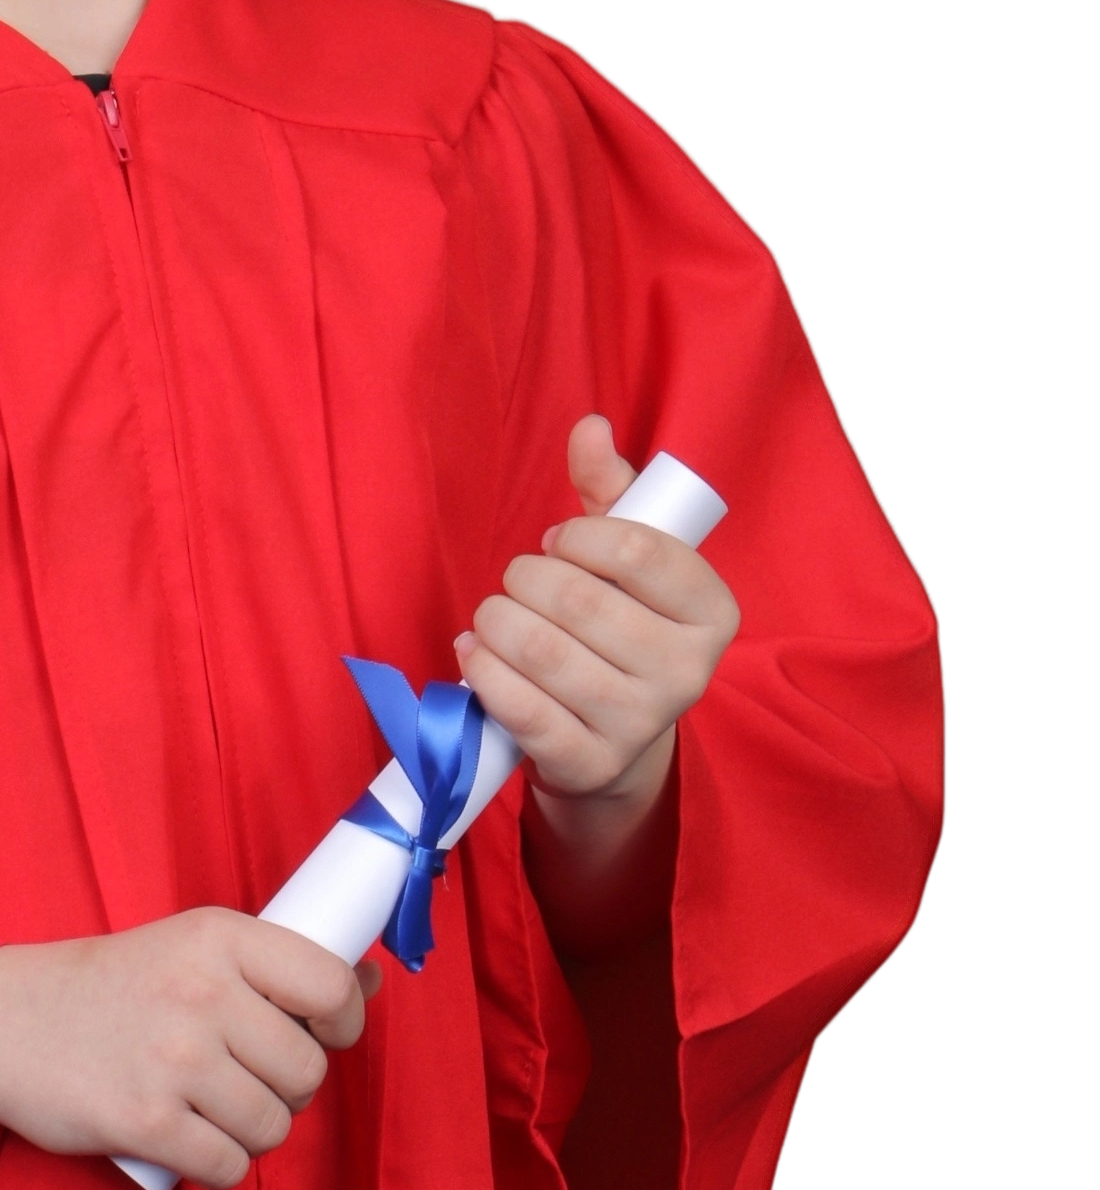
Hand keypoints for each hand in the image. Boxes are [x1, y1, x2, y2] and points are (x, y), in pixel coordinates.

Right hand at [0, 909, 376, 1189]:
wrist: (0, 1020)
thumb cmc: (106, 987)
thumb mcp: (189, 946)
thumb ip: (275, 965)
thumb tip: (372, 979)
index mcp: (219, 937)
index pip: (331, 987)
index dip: (343, 1023)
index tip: (320, 1035)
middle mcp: (202, 993)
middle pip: (307, 1074)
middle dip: (284, 1089)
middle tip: (239, 1078)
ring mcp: (174, 1060)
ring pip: (273, 1127)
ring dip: (249, 1133)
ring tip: (208, 1111)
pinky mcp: (145, 1123)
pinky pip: (228, 1167)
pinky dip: (216, 1166)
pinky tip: (188, 1143)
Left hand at [454, 412, 738, 935]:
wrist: (610, 734)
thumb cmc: (618, 622)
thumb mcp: (624, 554)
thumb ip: (608, 487)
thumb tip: (590, 426)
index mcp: (713, 610)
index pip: (640, 550)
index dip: (579, 537)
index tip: (558, 543)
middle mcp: (689, 672)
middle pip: (579, 600)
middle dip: (525, 578)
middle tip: (518, 583)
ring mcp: (641, 724)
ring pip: (541, 651)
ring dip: (496, 622)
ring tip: (494, 617)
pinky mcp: (589, 763)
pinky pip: (520, 709)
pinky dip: (482, 670)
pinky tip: (477, 653)